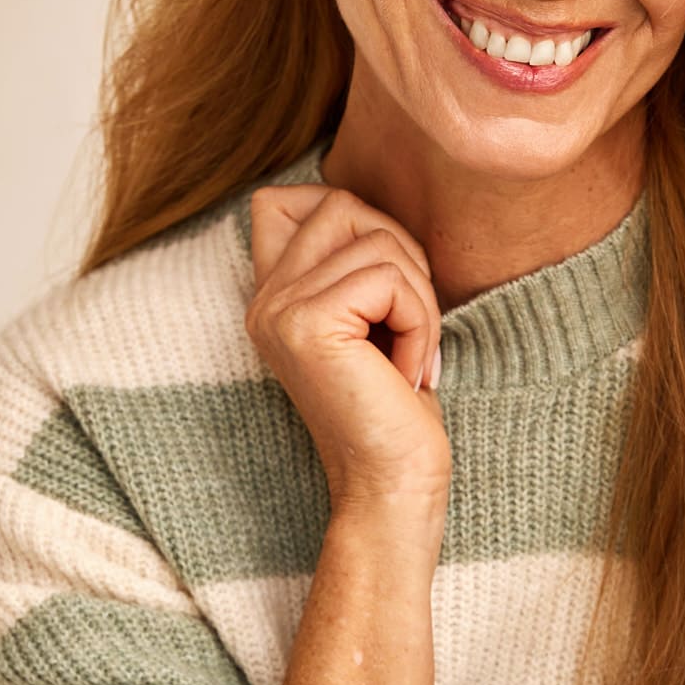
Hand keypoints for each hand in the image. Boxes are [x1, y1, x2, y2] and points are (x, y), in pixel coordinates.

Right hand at [245, 181, 451, 511]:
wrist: (394, 486)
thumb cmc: (397, 410)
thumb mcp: (376, 319)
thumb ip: (355, 262)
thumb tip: (370, 204)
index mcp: (271, 298)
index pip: (281, 198)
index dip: (346, 217)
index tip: (383, 290)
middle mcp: (263, 301)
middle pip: (342, 204)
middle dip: (401, 257)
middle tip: (412, 326)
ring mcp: (278, 311)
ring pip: (375, 239)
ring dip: (419, 298)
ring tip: (410, 358)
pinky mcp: (308, 325)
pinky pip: (389, 278)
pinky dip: (421, 322)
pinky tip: (407, 374)